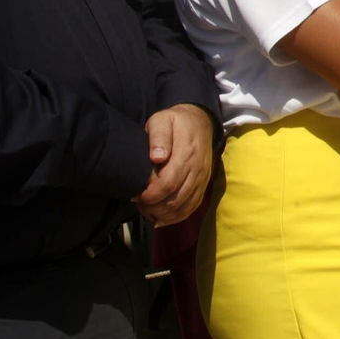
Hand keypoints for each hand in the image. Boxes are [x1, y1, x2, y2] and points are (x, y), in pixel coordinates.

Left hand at [133, 104, 214, 226]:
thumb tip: (157, 157)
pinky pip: (192, 207)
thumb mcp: (162, 120)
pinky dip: (176, 217)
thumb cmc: (175, 122)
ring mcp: (203, 179)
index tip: (135, 195)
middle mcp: (198, 169)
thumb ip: (158, 136)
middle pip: (176, 199)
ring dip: (164, 215)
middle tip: (138, 204)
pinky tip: (161, 218)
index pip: (168, 183)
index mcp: (187, 153)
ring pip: (184, 207)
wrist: (200, 121)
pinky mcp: (204, 185)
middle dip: (154, 208)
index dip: (150, 195)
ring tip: (147, 211)